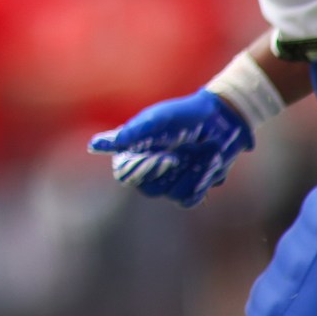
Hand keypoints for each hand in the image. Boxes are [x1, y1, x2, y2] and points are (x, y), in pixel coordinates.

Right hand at [89, 88, 253, 207]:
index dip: (141, 169)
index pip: (125, 174)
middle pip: (147, 189)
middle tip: (180, 155)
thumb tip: (94, 146)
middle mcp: (149, 169)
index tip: (162, 155)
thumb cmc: (185, 115)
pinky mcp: (190, 189)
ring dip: (189, 175)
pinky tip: (207, 167)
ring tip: (202, 153)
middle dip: (167, 173)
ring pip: (170, 195)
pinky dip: (199, 184)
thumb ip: (131, 133)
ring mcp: (170, 181)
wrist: (222, 122)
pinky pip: (188, 199)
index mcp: (134, 151)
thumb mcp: (158, 119)